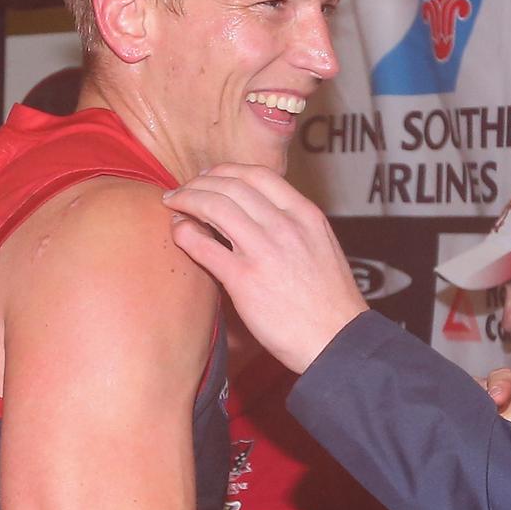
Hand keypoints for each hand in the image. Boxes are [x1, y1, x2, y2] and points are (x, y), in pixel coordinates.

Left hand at [162, 164, 368, 372]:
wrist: (337, 339)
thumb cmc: (331, 300)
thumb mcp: (322, 246)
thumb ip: (295, 225)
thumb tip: (263, 215)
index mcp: (306, 215)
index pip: (258, 175)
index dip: (227, 171)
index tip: (211, 177)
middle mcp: (285, 226)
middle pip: (231, 186)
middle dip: (199, 183)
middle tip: (183, 190)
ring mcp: (263, 250)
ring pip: (214, 206)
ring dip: (187, 200)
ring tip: (173, 205)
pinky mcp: (244, 279)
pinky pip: (203, 244)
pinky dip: (185, 232)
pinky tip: (179, 232)